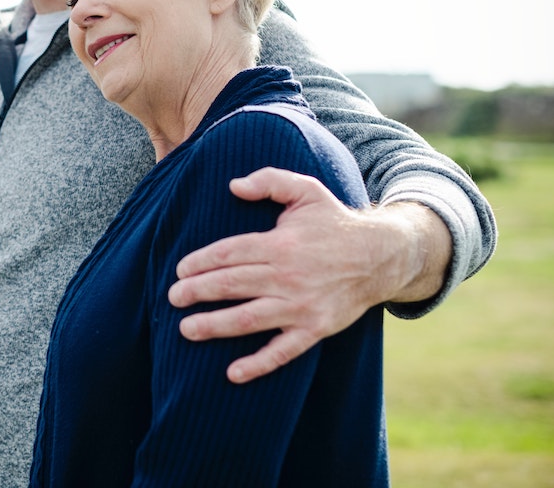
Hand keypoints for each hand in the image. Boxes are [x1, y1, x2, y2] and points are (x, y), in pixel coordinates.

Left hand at [167, 167, 447, 383]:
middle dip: (196, 292)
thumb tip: (233, 185)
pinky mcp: (315, 329)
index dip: (200, 262)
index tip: (180, 270)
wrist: (381, 257)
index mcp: (280, 243)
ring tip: (186, 329)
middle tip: (172, 298)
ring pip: (248, 319)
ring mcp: (300, 306)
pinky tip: (232, 373)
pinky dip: (258, 364)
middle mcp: (287, 276)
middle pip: (231, 285)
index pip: (229, 253)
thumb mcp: (306, 190)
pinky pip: (283, 351)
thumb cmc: (334, 222)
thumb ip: (270, 180)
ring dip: (214, 326)